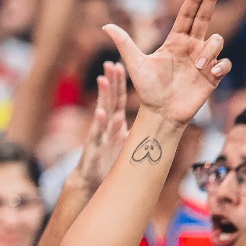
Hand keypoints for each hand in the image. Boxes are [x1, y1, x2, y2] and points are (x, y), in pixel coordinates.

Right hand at [75, 61, 127, 189]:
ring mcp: (99, 135)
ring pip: (101, 112)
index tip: (120, 64)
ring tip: (103, 79)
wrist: (92, 181)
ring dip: (102, 96)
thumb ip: (132, 128)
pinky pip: (96, 133)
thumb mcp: (124, 142)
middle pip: (109, 99)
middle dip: (110, 81)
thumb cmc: (109, 161)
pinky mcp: (93, 147)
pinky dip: (99, 123)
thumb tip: (152, 118)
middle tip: (110, 63)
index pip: (118, 99)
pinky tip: (100, 112)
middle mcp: (106, 125)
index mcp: (114, 123)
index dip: (119, 82)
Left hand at [103, 0, 228, 126]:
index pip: (187, 15)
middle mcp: (191, 47)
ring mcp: (204, 61)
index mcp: (175, 42)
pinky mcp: (213, 76)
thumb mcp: (134, 65)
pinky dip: (221, 65)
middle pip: (204, 17)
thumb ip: (124, 43)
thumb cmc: (148, 90)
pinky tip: (211, 72)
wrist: (160, 113)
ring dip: (210, 49)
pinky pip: (225, 63)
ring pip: (217, 41)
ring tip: (199, 65)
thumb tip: (105, 26)